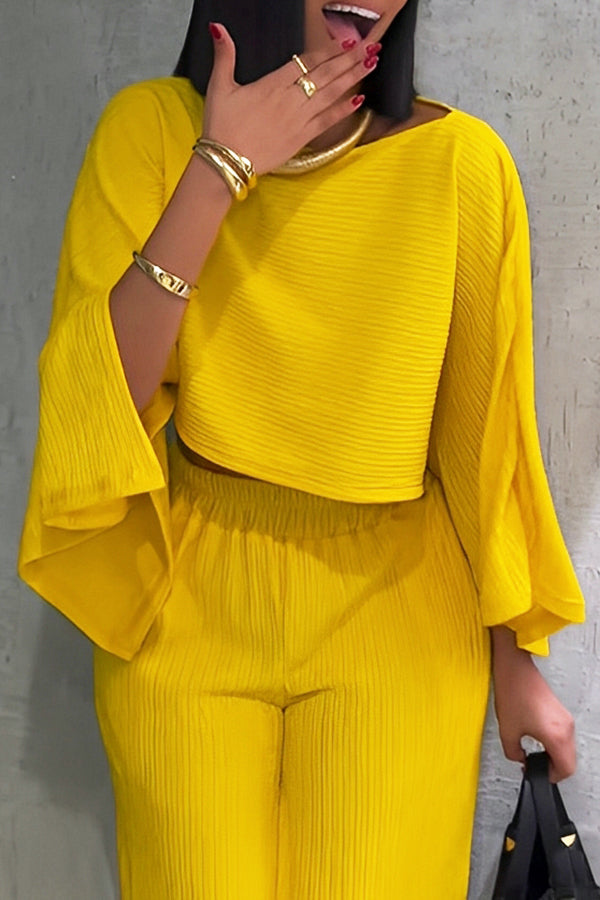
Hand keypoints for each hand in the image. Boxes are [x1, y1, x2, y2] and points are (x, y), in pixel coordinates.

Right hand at [200, 23, 379, 174]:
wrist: (227, 162)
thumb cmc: (222, 127)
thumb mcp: (219, 86)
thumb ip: (224, 56)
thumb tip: (218, 28)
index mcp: (271, 84)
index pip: (306, 61)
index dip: (328, 49)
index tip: (345, 40)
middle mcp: (290, 99)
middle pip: (325, 73)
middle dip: (349, 58)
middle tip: (369, 45)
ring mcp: (298, 119)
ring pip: (331, 93)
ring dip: (352, 77)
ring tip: (371, 63)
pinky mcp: (301, 138)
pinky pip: (328, 120)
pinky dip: (343, 109)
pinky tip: (359, 99)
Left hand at [491, 627, 575, 783]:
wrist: (515, 668)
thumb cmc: (513, 692)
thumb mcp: (507, 731)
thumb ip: (514, 753)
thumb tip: (519, 759)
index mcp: (556, 735)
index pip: (566, 769)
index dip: (551, 777)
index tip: (538, 775)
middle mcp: (566, 727)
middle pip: (569, 761)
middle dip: (553, 768)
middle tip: (535, 766)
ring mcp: (565, 718)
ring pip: (568, 749)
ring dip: (554, 755)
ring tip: (535, 754)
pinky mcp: (560, 712)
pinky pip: (564, 736)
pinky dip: (554, 743)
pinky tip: (539, 741)